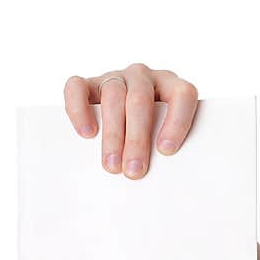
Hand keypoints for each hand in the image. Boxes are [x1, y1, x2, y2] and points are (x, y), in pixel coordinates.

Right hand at [63, 62, 198, 178]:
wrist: (127, 120)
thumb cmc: (153, 135)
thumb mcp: (166, 139)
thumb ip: (168, 150)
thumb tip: (164, 182)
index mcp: (171, 86)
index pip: (182, 95)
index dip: (176, 121)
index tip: (166, 151)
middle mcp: (144, 77)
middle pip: (140, 101)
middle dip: (137, 138)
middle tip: (134, 171)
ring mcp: (116, 78)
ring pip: (112, 96)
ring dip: (112, 134)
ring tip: (112, 165)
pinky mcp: (89, 84)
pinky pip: (77, 88)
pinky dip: (79, 109)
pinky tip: (86, 134)